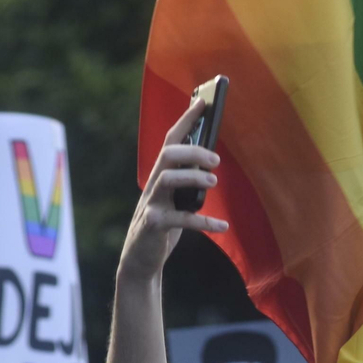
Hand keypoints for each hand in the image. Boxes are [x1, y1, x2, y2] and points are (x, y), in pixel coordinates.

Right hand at [118, 99, 229, 282]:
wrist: (140, 261)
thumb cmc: (163, 226)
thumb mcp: (175, 200)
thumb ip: (187, 182)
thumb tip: (210, 160)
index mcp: (160, 175)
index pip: (171, 140)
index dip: (186, 120)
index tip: (202, 102)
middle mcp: (153, 185)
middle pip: (168, 155)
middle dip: (192, 151)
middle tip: (216, 159)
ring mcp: (151, 205)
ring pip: (167, 180)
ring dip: (193, 178)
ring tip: (214, 182)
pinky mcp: (154, 226)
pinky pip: (179, 219)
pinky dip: (203, 221)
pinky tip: (222, 226)